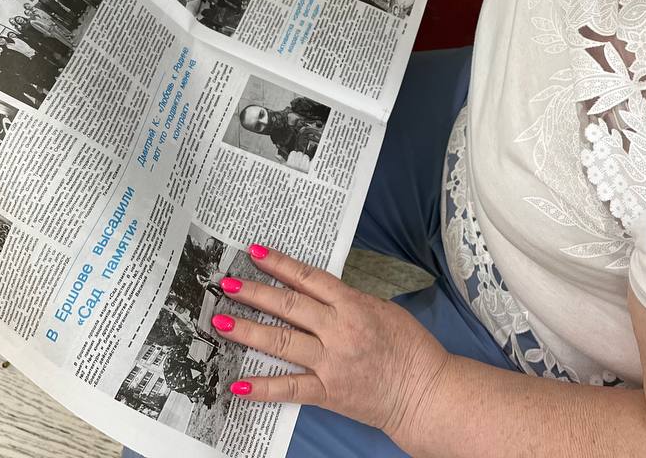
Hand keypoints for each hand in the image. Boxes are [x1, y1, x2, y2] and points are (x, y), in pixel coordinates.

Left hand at [212, 244, 448, 438]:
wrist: (425, 392)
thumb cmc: (411, 348)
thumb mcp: (383, 310)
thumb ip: (349, 302)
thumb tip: (319, 293)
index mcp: (354, 305)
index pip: (309, 278)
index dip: (279, 264)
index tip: (255, 253)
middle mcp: (339, 330)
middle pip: (288, 305)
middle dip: (254, 292)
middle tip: (227, 284)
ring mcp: (331, 362)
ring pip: (281, 341)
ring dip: (247, 330)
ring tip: (220, 321)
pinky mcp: (328, 392)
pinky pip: (289, 388)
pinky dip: (262, 387)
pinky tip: (237, 383)